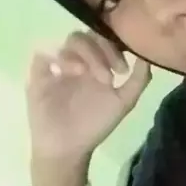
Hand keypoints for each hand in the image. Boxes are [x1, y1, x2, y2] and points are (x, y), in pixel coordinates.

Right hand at [26, 31, 150, 160]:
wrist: (69, 148)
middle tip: (107, 77)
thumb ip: (139, 80)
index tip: (123, 69)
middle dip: (100, 51)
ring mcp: (59, 67)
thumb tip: (147, 57)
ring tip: (87, 74)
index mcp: (97, 64)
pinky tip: (67, 73)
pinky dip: (57, 59)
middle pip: (88, 36)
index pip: (105, 40)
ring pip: (68, 42)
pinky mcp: (38, 76)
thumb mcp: (123, 103)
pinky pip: (43, 56)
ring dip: (83, 54)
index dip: (114, 48)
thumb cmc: (95, 125)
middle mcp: (78, 61)